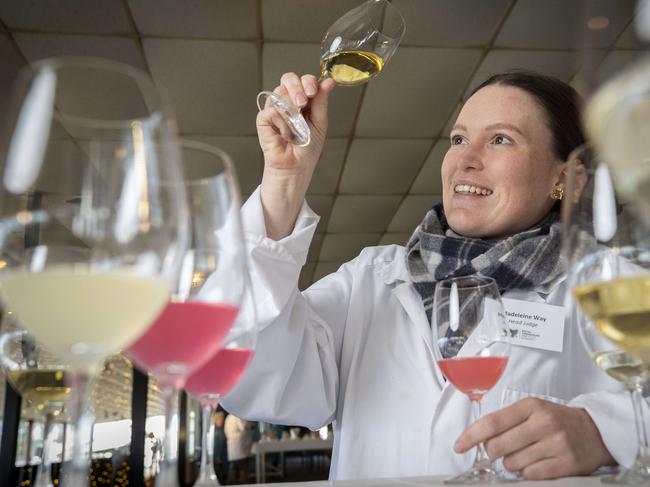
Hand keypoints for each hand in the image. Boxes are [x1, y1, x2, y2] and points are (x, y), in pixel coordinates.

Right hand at [257, 73, 335, 239]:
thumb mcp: (320, 122)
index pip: (302, 80)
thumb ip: (322, 101)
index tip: (313, 92)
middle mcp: (287, 101)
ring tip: (296, 129)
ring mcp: (274, 109)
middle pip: (288, 79)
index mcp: (302, 100)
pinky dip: (282, 123)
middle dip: (296, 88)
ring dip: (291, 112)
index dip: (307, 82)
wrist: (296, 166)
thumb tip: (329, 81)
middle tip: (302, 103)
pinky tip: (285, 135)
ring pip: (279, 93)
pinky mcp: (263, 119)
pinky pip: (272, 111)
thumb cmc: (308, 148)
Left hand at [454, 397, 615, 479]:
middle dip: (493, 452)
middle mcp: (543, 423)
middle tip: (501, 450)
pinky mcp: (566, 464)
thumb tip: (478, 437)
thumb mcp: (533, 410)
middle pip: (498, 446)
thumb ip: (507, 420)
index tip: (459, 446)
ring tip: (525, 454)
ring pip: (513, 463)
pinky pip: (531, 475)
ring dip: (512, 463)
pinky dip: (527, 473)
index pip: (492, 422)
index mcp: (530, 406)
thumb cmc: (558, 420)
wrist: (596, 431)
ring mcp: (556, 443)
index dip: (471, 435)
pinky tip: (536, 463)